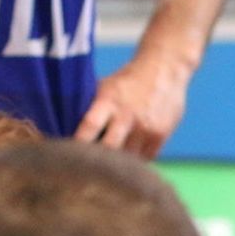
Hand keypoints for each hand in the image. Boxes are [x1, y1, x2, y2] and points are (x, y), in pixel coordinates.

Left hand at [74, 55, 190, 157]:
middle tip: (88, 167)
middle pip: (109, 148)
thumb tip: (69, 130)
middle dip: (98, 159)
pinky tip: (130, 152)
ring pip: (127, 157)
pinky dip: (136, 159)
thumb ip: (93, 107)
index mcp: (109, 100)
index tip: (69, 154)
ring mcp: (146, 127)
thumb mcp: (107, 87)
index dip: (78, 143)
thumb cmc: (128, 80)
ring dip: (117, 161)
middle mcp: (128, 115)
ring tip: (109, 161)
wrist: (165, 68)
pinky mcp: (161, 135)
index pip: (90, 125)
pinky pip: (144, 158)